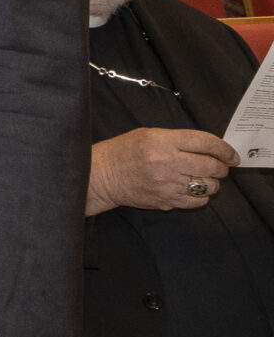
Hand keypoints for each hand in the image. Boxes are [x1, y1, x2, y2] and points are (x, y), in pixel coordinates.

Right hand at [90, 127, 236, 213]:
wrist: (103, 175)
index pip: (205, 143)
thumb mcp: (150, 134)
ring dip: (211, 182)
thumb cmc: (126, 150)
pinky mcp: (166, 201)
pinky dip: (201, 196)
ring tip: (202, 179)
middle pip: (212, 166)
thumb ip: (179, 140)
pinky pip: (197, 201)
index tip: (232, 155)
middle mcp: (167, 162)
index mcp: (163, 141)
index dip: (224, 149)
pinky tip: (191, 190)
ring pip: (208, 186)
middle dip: (221, 167)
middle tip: (219, 167)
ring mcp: (167, 184)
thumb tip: (211, 150)